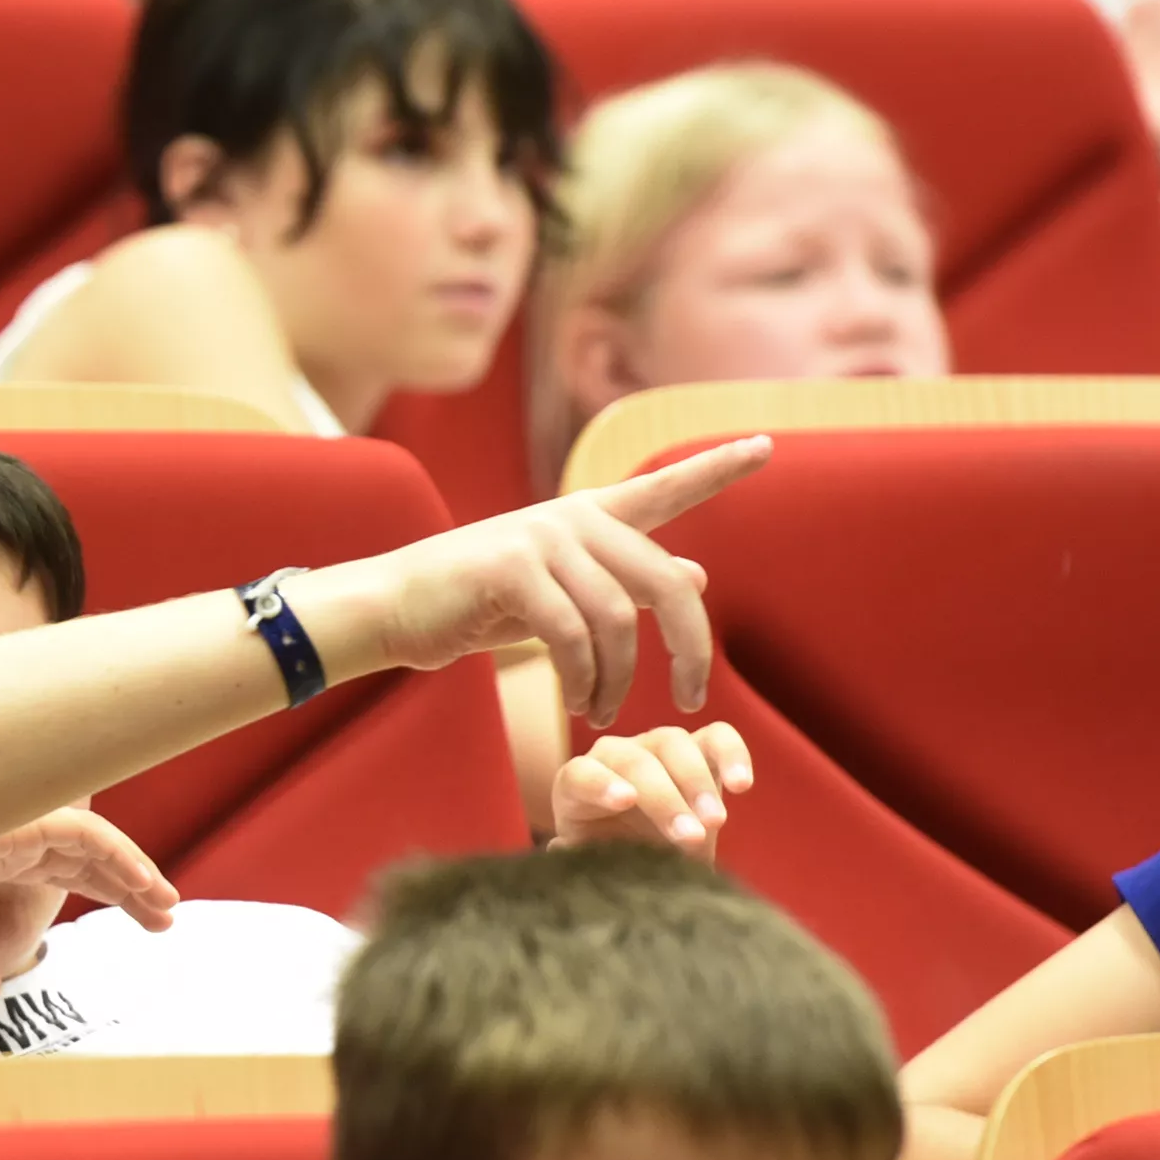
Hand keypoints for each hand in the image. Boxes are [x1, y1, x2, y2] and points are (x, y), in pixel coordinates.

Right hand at [0, 806, 174, 1000]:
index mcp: (1, 853)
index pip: (71, 868)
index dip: (111, 891)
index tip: (147, 920)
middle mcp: (17, 835)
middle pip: (92, 857)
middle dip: (132, 886)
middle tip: (168, 918)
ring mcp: (21, 824)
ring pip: (96, 843)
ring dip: (136, 872)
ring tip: (168, 906)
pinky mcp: (23, 820)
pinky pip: (85, 833)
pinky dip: (119, 855)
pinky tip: (144, 884)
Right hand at [356, 436, 769, 725]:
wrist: (393, 609)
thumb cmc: (475, 604)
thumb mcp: (560, 593)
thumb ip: (624, 582)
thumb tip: (700, 573)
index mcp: (588, 516)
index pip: (663, 487)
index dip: (716, 468)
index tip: (765, 446)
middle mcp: (572, 517)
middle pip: (666, 583)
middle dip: (690, 649)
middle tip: (693, 698)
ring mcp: (541, 537)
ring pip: (618, 620)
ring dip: (619, 681)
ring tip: (601, 713)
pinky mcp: (510, 568)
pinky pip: (572, 634)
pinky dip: (581, 679)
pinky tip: (578, 705)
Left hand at [552, 721, 751, 859]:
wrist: (652, 856)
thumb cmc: (616, 862)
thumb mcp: (595, 867)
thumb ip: (581, 859)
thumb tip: (561, 849)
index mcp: (578, 784)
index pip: (581, 775)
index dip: (601, 784)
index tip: (625, 802)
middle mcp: (614, 755)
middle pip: (634, 762)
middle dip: (664, 799)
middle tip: (690, 837)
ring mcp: (656, 746)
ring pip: (674, 744)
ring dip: (697, 783)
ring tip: (717, 823)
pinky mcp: (700, 748)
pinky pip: (718, 737)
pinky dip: (732, 754)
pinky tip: (742, 785)